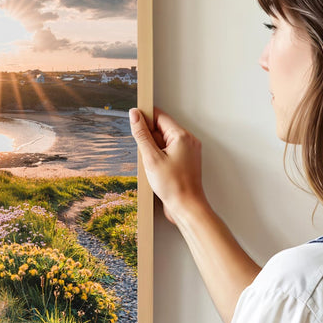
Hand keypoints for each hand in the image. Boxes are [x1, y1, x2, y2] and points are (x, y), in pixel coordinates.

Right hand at [129, 106, 207, 224]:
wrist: (186, 207)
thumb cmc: (173, 186)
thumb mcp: (151, 158)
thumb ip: (141, 134)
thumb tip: (135, 115)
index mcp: (182, 136)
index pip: (160, 116)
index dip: (145, 118)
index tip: (134, 121)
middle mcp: (188, 141)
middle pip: (162, 129)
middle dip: (149, 139)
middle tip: (146, 155)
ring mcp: (188, 151)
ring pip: (165, 142)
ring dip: (153, 150)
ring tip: (153, 166)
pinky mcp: (185, 161)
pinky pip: (169, 152)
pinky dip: (159, 158)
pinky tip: (157, 170)